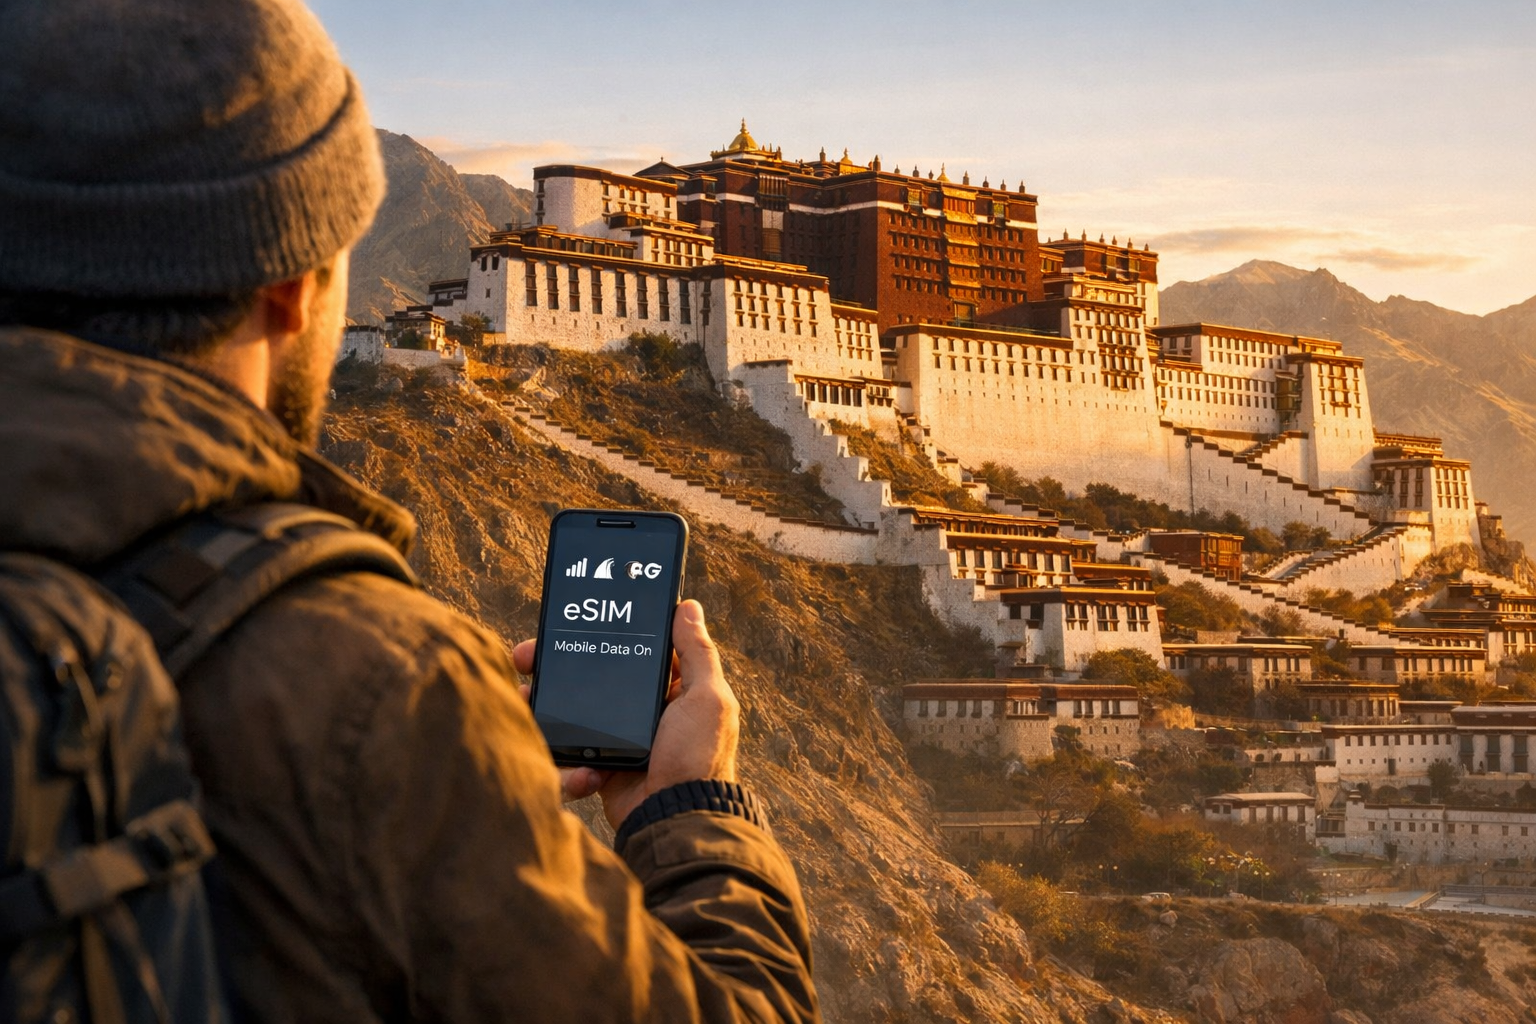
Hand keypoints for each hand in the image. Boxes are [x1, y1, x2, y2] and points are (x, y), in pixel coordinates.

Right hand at [512, 600, 739, 829]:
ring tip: (525, 701)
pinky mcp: (600, 765)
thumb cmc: (698, 757)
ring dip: (543, 707)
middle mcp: (642, 710)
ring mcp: (618, 738)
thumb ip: (697, 653)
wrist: (676, 818)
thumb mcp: (707, 699)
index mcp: (669, 689)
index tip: (567, 625)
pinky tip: (582, 770)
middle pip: (589, 678)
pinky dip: (567, 761)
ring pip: (570, 713)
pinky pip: (569, 753)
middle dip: (554, 668)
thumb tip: (687, 606)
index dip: (598, 636)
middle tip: (525, 660)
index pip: (628, 651)